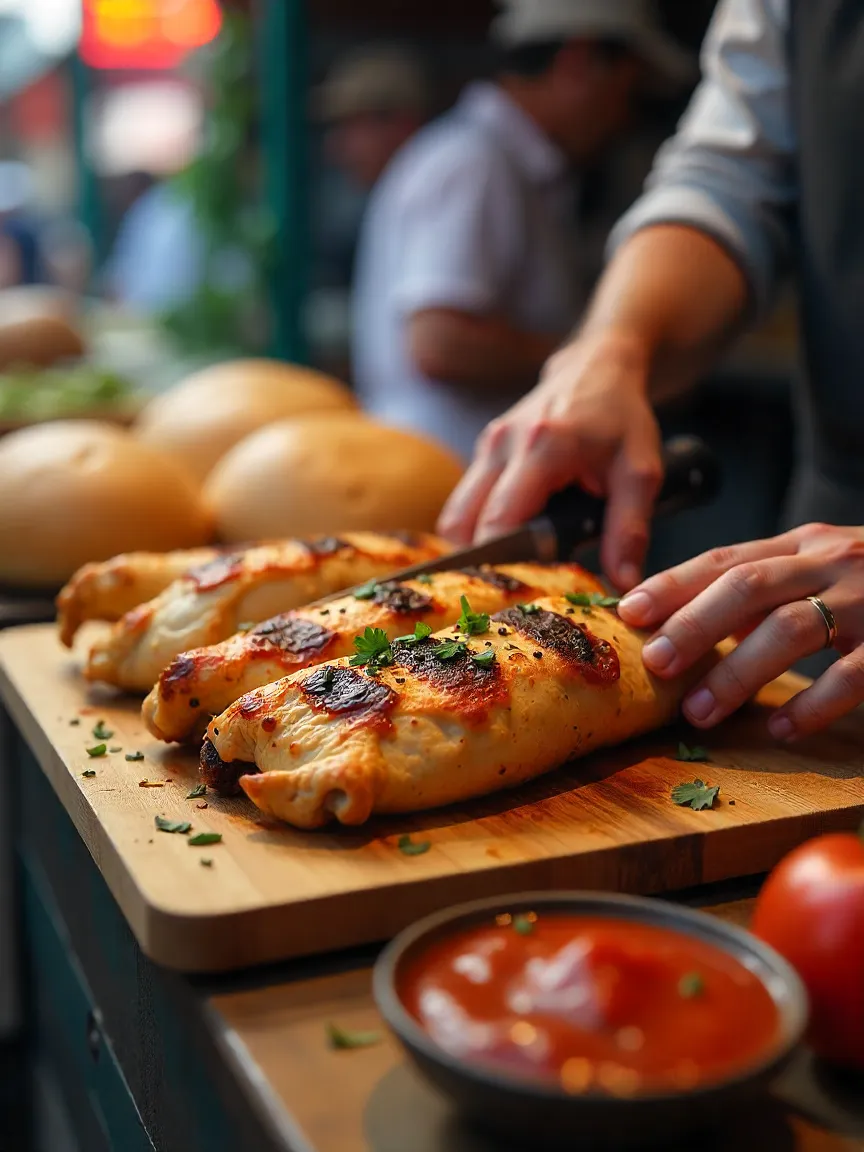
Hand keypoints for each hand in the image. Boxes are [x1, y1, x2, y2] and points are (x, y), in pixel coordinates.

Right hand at [436, 329, 662, 590]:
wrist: (598, 368)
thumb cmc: (621, 419)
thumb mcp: (640, 473)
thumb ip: (629, 529)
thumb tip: (624, 584)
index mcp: (542, 447)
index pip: (500, 520)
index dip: (503, 563)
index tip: (521, 590)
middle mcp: (502, 444)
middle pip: (463, 523)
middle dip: (482, 562)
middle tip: (515, 587)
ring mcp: (486, 445)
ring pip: (455, 515)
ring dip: (475, 546)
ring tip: (512, 566)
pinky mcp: (482, 451)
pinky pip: (464, 502)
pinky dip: (477, 527)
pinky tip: (509, 539)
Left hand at [617, 523, 863, 739]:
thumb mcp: (820, 567)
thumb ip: (765, 586)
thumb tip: (687, 618)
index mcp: (803, 545)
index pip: (726, 558)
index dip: (674, 583)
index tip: (630, 611)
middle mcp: (831, 563)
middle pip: (748, 586)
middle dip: (694, 624)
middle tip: (654, 662)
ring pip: (792, 628)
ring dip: (739, 671)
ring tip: (700, 710)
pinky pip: (853, 675)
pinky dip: (812, 704)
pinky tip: (779, 730)